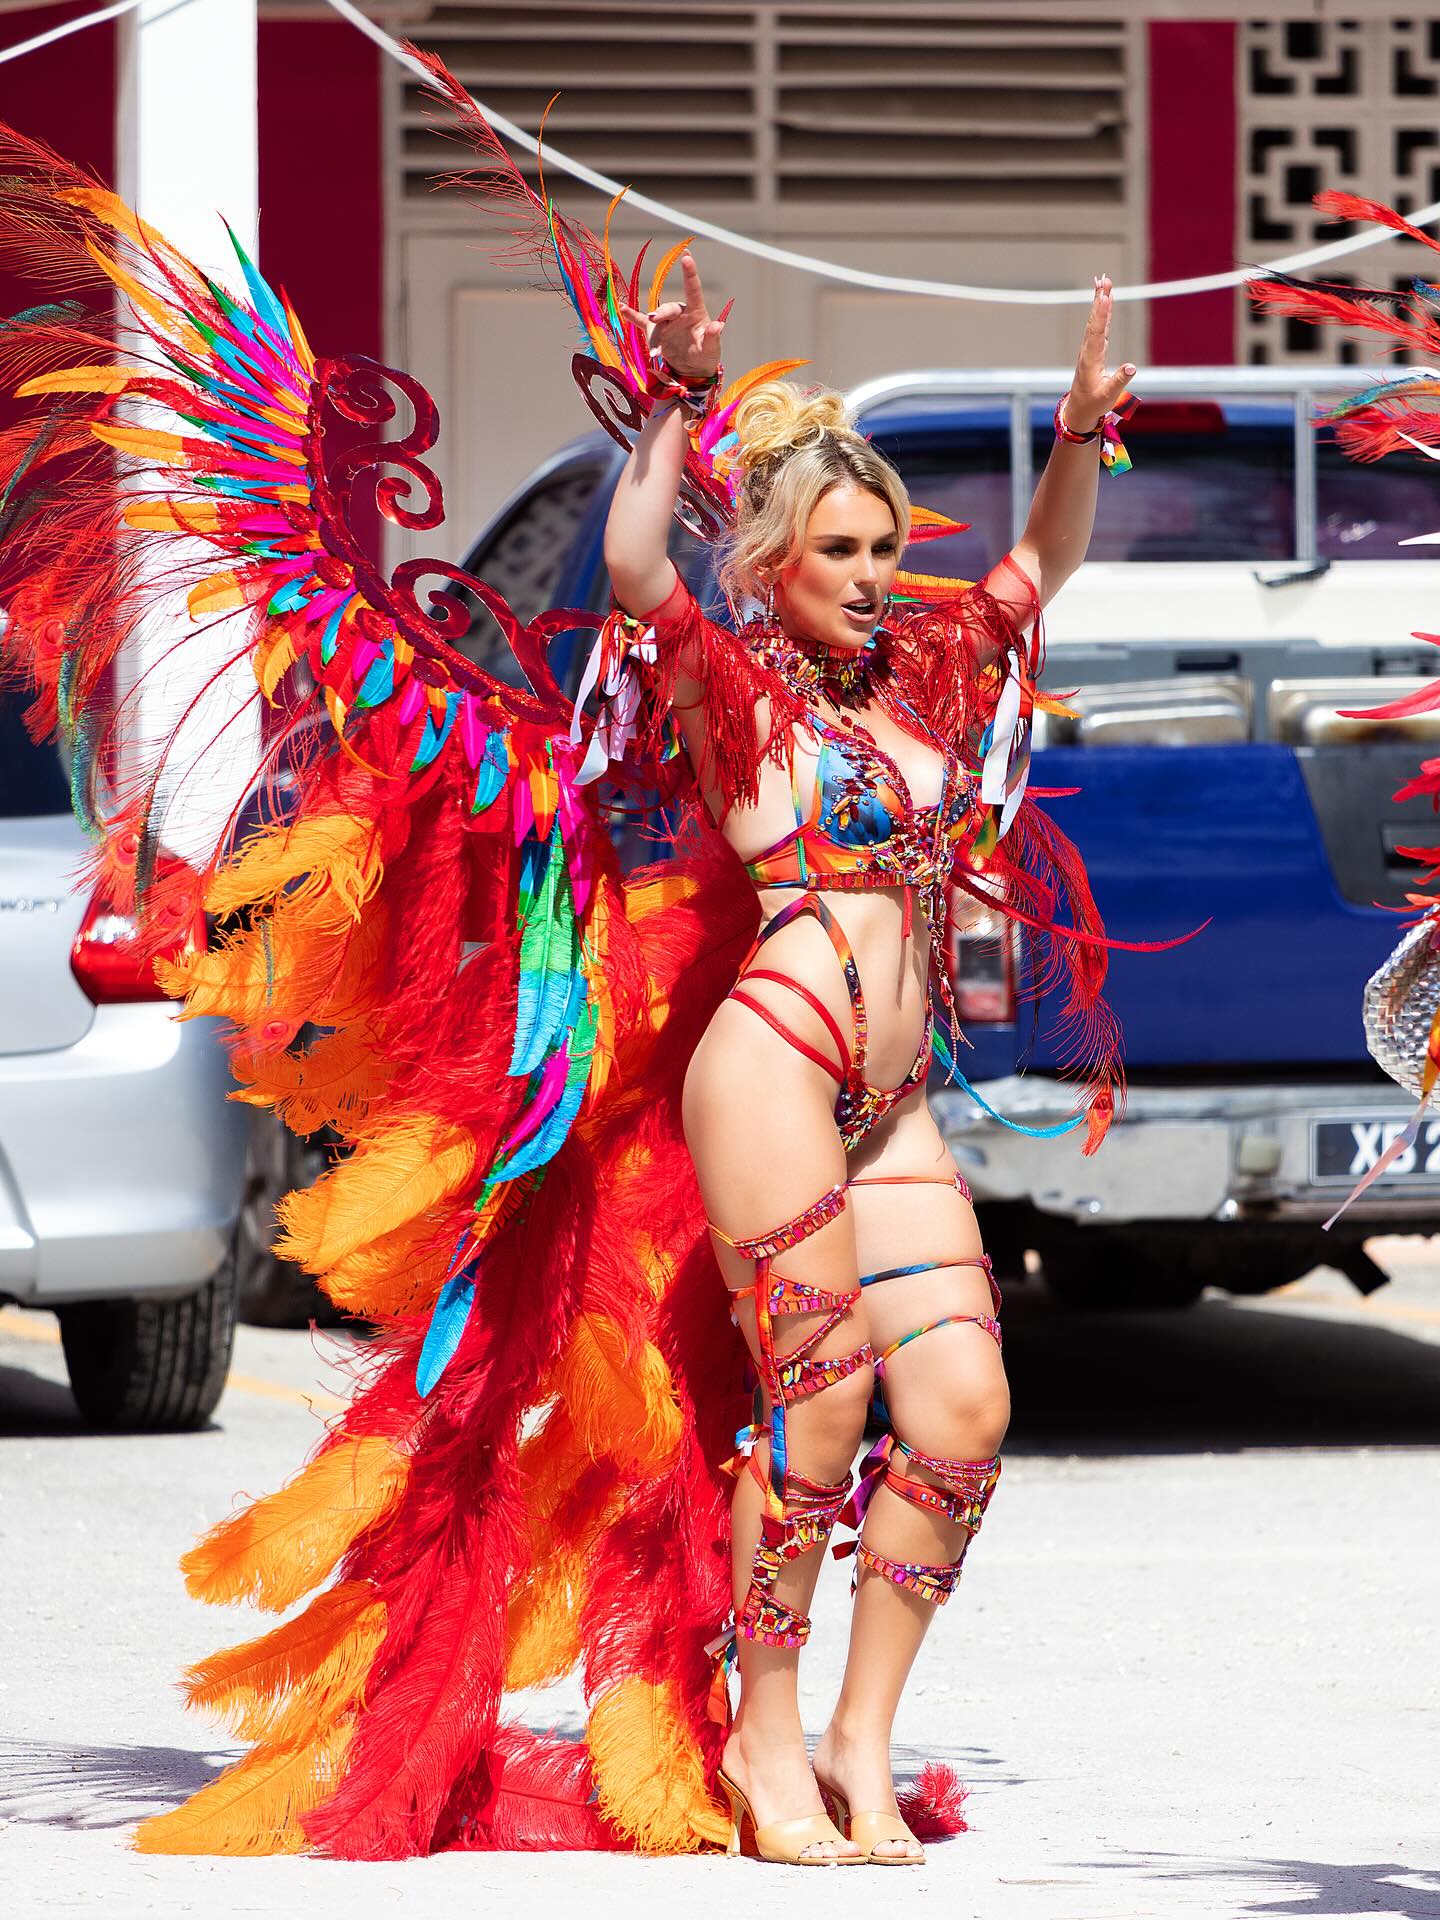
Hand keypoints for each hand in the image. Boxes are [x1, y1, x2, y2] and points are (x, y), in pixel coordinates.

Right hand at [620, 252, 725, 380]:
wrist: (693, 370)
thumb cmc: (705, 356)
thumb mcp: (712, 349)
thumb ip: (712, 338)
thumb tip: (718, 325)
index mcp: (696, 312)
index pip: (693, 290)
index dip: (690, 273)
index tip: (687, 257)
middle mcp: (680, 314)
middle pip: (669, 309)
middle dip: (660, 314)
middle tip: (653, 319)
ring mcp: (667, 323)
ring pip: (656, 325)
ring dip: (654, 339)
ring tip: (655, 353)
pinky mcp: (656, 333)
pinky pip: (641, 322)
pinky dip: (631, 315)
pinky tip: (621, 308)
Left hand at [1063, 276, 1136, 433]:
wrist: (1080, 410)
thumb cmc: (1094, 403)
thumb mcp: (1108, 395)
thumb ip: (1120, 381)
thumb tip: (1132, 368)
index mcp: (1091, 359)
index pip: (1097, 332)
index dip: (1101, 314)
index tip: (1105, 297)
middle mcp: (1088, 350)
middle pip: (1095, 320)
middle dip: (1100, 299)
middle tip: (1103, 279)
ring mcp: (1090, 348)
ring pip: (1095, 320)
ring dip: (1100, 301)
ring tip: (1103, 283)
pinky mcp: (1094, 349)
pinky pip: (1098, 326)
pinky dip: (1102, 312)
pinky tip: (1104, 301)